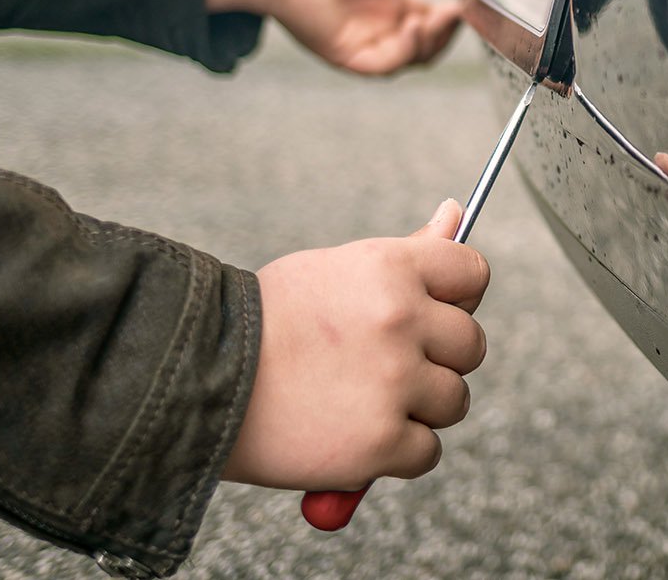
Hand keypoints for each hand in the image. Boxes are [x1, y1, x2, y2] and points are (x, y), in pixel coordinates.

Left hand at [206, 0, 462, 74]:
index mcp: (385, 4)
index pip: (428, 22)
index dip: (450, 16)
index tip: (467, 1)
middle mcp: (375, 28)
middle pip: (424, 47)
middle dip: (446, 33)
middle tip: (458, 13)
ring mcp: (360, 42)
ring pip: (409, 60)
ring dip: (431, 43)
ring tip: (439, 19)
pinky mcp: (343, 53)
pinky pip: (382, 67)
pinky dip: (404, 53)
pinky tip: (412, 27)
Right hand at [221, 199, 488, 490]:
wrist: (195, 379)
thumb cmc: (266, 322)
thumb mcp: (334, 271)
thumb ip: (405, 254)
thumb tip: (456, 213)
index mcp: (389, 268)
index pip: (472, 274)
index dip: (457, 298)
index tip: (431, 314)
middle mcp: (400, 320)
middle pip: (470, 345)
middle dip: (437, 360)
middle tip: (383, 365)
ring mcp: (394, 383)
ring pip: (454, 401)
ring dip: (418, 409)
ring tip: (359, 400)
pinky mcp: (381, 442)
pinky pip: (427, 452)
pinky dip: (395, 454)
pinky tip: (351, 435)